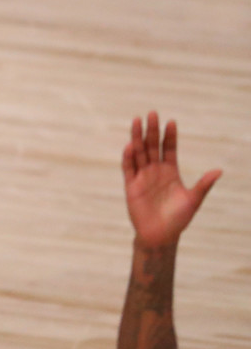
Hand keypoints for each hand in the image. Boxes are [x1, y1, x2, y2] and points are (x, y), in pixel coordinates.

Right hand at [122, 111, 220, 247]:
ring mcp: (142, 176)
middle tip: (152, 114)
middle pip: (152, 146)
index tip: (171, 121)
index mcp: (170, 171)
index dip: (170, 136)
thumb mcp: (193, 200)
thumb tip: (219, 170)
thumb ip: (203, 184)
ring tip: (137, 121)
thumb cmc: (178, 219)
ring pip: (139, 152)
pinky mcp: (131, 186)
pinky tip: (130, 146)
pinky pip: (129, 168)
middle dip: (152, 130)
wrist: (161, 235)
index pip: (169, 149)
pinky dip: (128, 157)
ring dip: (137, 137)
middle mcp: (155, 170)